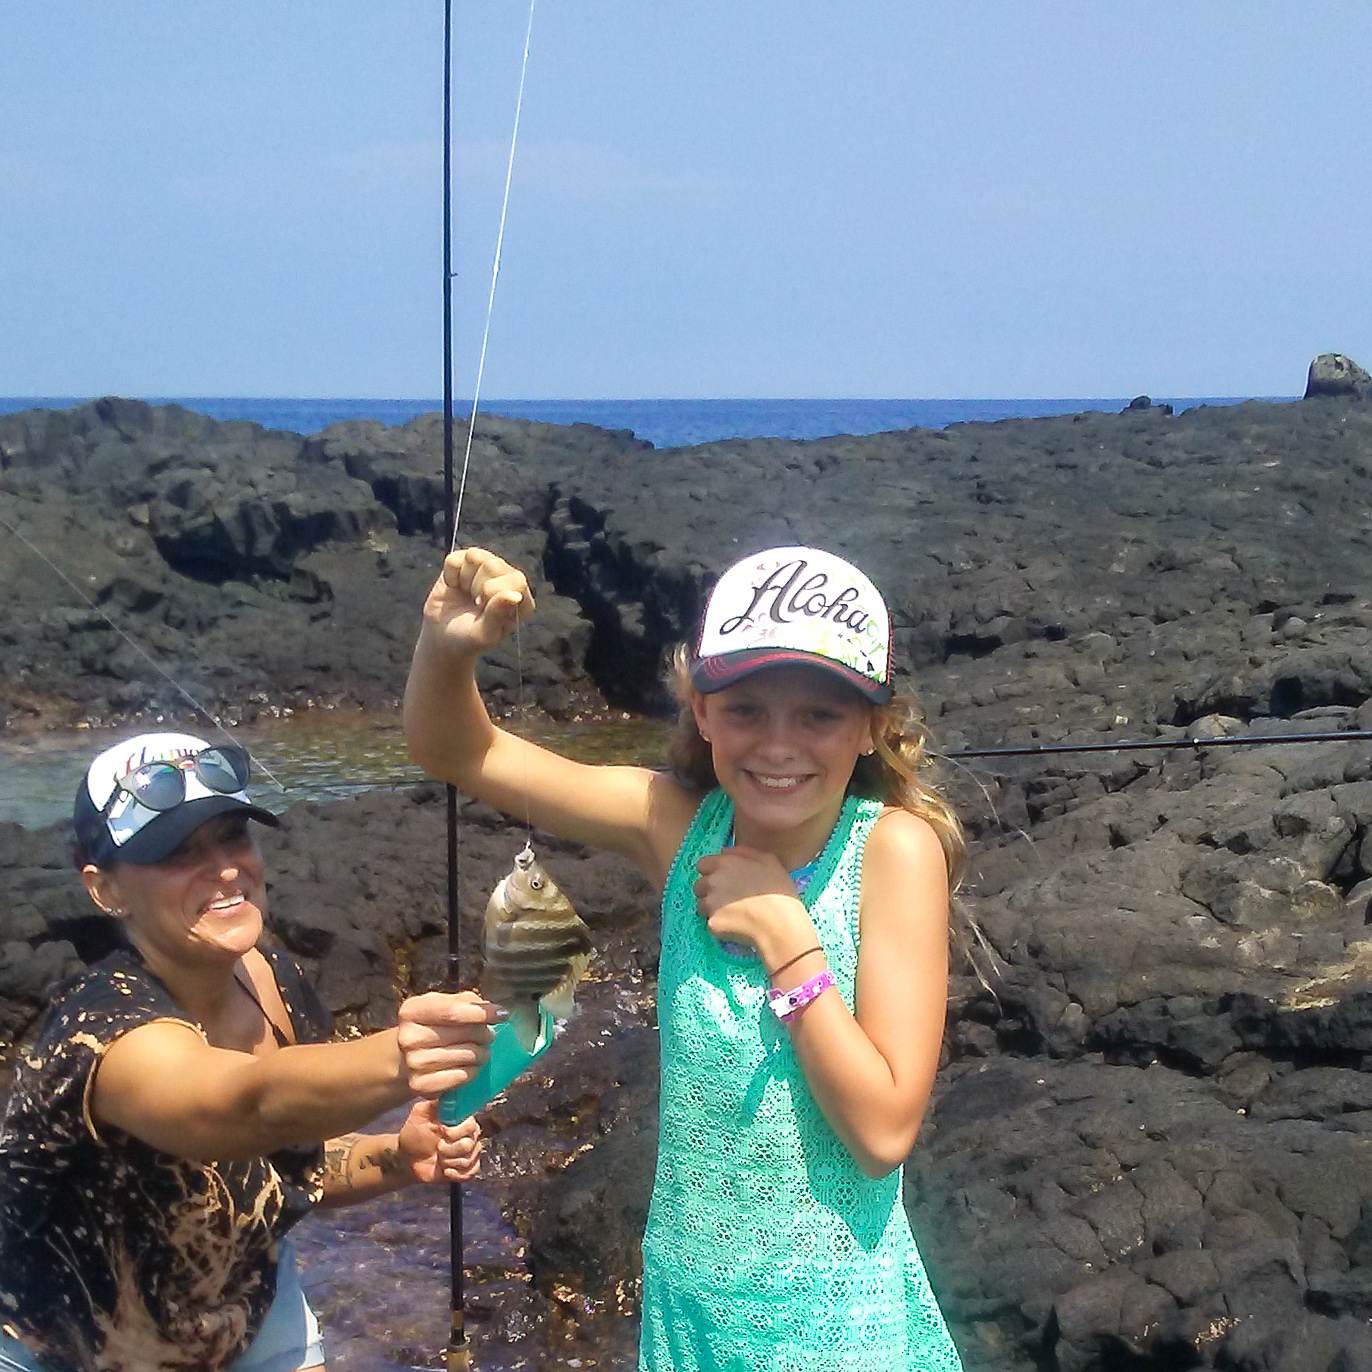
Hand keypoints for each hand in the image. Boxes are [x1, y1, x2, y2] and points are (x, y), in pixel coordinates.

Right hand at [396, 990, 502, 1097]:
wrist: (408, 1057)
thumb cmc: (434, 1025)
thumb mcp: (446, 1005)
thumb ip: (469, 1003)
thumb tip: (496, 1012)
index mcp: (412, 1011)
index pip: (452, 1010)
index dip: (481, 1013)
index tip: (502, 1015)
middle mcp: (408, 1037)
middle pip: (462, 1033)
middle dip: (484, 1034)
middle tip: (489, 1036)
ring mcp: (413, 1063)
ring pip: (465, 1056)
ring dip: (481, 1054)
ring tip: (480, 1051)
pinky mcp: (421, 1085)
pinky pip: (461, 1077)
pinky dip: (473, 1071)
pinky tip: (471, 1066)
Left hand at [398, 1099, 482, 1183]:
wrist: (407, 1159)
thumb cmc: (414, 1133)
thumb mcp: (419, 1114)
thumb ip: (433, 1103)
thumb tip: (448, 1091)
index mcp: (461, 1120)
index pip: (471, 1125)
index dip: (457, 1132)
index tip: (442, 1132)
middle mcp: (469, 1135)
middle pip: (471, 1144)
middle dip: (450, 1149)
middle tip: (438, 1147)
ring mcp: (469, 1153)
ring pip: (470, 1160)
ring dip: (450, 1161)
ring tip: (439, 1158)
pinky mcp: (466, 1170)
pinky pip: (471, 1173)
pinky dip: (457, 1174)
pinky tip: (445, 1170)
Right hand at [422, 547, 535, 656]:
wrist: (442, 638)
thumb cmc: (467, 640)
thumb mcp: (483, 635)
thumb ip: (498, 615)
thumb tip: (515, 595)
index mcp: (522, 599)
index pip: (516, 580)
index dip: (493, 594)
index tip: (483, 610)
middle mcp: (508, 579)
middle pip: (492, 564)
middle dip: (476, 587)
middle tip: (474, 604)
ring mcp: (487, 567)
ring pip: (474, 556)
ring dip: (464, 580)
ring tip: (467, 596)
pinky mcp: (465, 561)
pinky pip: (454, 559)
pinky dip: (450, 576)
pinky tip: (456, 588)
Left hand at [693, 846, 816, 956]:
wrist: (780, 924)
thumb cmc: (779, 891)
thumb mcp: (769, 862)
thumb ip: (745, 852)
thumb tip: (725, 851)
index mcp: (724, 864)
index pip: (702, 865)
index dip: (712, 872)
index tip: (723, 880)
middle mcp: (712, 881)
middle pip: (699, 886)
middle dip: (709, 891)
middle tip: (728, 899)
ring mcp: (710, 903)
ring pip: (702, 906)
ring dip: (712, 909)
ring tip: (733, 914)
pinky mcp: (712, 923)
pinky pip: (711, 923)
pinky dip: (720, 926)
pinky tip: (736, 926)